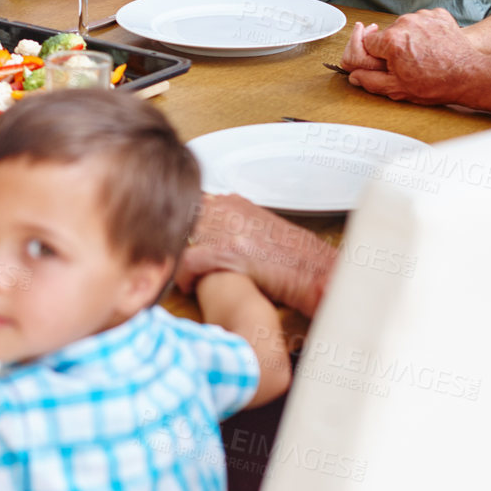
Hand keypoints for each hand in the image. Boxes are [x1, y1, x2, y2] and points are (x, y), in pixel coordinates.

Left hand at [174, 193, 334, 317]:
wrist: (314, 271)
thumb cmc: (292, 257)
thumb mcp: (260, 227)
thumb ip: (234, 222)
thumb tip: (212, 227)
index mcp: (235, 202)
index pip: (192, 206)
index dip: (183, 228)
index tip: (178, 241)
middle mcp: (228, 210)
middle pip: (183, 221)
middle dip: (177, 242)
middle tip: (175, 260)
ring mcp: (227, 229)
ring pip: (182, 239)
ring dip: (179, 258)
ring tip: (182, 275)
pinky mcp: (227, 252)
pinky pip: (189, 261)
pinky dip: (184, 276)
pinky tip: (188, 287)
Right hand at [343, 8, 483, 106]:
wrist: (470, 75)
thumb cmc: (437, 83)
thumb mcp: (398, 89)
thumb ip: (371, 81)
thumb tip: (355, 76)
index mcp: (391, 41)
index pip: (367, 43)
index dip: (375, 57)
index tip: (385, 63)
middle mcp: (405, 23)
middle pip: (386, 34)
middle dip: (393, 48)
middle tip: (408, 64)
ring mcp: (422, 17)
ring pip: (404, 27)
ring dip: (409, 39)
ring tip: (423, 56)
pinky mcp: (437, 15)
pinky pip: (422, 22)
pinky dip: (424, 32)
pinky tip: (432, 47)